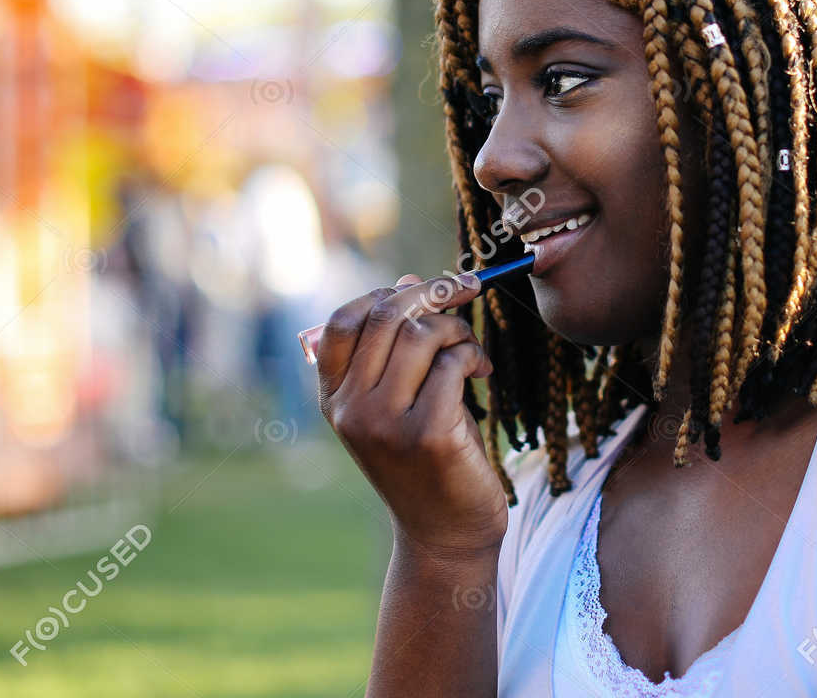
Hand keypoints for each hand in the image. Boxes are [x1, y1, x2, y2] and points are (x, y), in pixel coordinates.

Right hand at [314, 272, 508, 557]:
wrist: (445, 534)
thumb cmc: (428, 461)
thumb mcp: (401, 401)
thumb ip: (399, 347)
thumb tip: (408, 282)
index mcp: (335, 399)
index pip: (342, 321)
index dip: (383, 293)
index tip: (423, 288)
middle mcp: (352, 410)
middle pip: (385, 316)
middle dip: (433, 292)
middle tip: (467, 288)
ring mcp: (386, 423)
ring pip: (421, 334)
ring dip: (457, 329)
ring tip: (471, 351)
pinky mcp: (428, 434)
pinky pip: (452, 363)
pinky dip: (472, 355)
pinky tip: (481, 372)